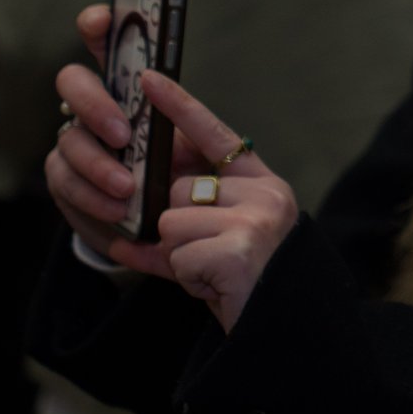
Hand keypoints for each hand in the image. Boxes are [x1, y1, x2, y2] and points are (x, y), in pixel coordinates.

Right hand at [45, 3, 174, 280]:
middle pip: (72, 82)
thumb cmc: (188, 173)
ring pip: (68, 139)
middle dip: (95, 105)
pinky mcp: (65, 178)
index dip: (97, 24)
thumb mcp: (201, 143)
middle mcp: (95, 106)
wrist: (170, 225)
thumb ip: (183, 113)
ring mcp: (76, 141)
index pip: (105, 42)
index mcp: (131, 86)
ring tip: (127, 190)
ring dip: (97, 165)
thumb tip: (154, 81)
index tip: (101, 21)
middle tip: (122, 136)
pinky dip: (90, 199)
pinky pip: (64, 182)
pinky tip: (116, 211)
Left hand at [140, 70, 296, 332]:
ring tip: (212, 275)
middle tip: (204, 258)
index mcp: (263, 184)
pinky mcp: (239, 249)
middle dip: (176, 229)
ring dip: (179, 257)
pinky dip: (185, 278)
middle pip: (178, 191)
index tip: (148, 78)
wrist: (284, 335)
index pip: (215, 134)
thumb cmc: (248, 288)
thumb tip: (128, 219)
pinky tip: (215, 287)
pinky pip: (176, 254)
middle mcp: (266, 193)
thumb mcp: (220, 243)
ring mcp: (256, 219)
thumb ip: (186, 220)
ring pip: (171, 222)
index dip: (179, 106)